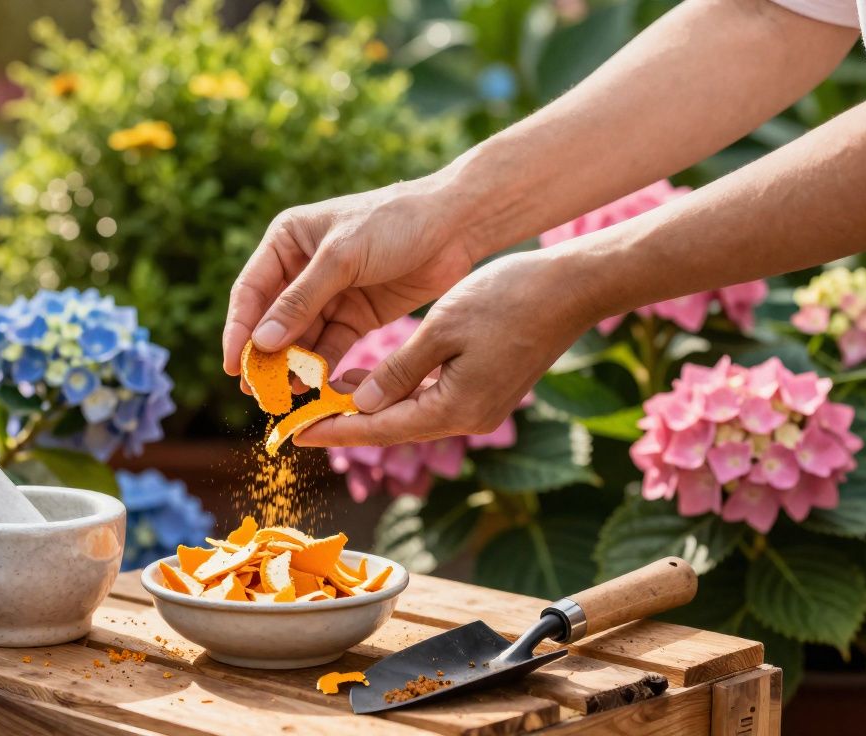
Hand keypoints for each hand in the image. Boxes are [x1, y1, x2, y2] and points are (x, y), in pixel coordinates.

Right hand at [221, 172, 482, 383]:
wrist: (455, 225)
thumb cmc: (394, 223)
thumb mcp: (342, 257)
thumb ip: (301, 301)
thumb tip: (261, 343)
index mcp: (287, 241)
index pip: (251, 292)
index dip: (238, 330)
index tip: (233, 367)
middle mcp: (301, 269)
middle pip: (272, 320)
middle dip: (264, 356)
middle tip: (257, 392)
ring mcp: (329, 294)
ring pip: (300, 338)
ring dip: (292, 366)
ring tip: (286, 396)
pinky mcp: (356, 316)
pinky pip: (330, 346)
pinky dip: (321, 367)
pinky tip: (315, 389)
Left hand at [297, 248, 597, 446]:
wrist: (571, 288)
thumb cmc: (507, 299)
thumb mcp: (441, 328)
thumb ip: (397, 370)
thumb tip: (360, 404)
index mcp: (455, 407)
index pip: (379, 428)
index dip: (334, 431)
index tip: (294, 435)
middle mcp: (468, 419)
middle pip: (393, 429)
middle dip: (346, 424)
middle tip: (299, 419)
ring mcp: (481, 409)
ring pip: (410, 416)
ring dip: (370, 409)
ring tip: (323, 400)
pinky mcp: (487, 393)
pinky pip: (430, 402)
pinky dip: (397, 396)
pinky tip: (369, 385)